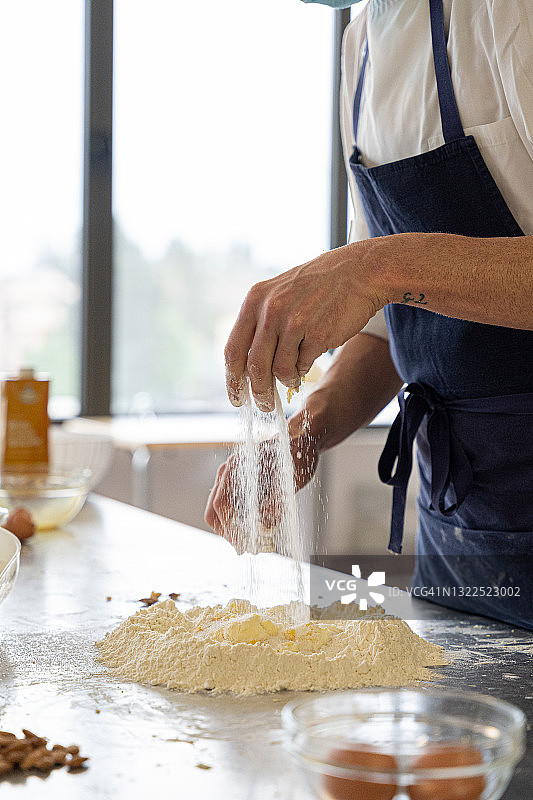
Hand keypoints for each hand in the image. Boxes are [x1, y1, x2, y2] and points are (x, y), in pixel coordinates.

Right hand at [204, 418, 319, 546]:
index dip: (229, 527)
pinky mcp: (239, 482)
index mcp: (238, 466)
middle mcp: (230, 470)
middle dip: (227, 532)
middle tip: (244, 547)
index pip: (221, 503)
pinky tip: (253, 530)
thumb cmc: (297, 453)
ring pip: (220, 508)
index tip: (242, 542)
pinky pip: (230, 504)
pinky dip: (237, 520)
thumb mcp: (292, 479)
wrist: (301, 439)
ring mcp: (232, 476)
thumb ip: (277, 503)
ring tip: (251, 542)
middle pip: (214, 509)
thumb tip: (264, 527)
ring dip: (232, 528)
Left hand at [224, 242, 379, 411]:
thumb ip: (259, 323)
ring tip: (293, 376)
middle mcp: (271, 311)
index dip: (233, 379)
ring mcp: (295, 322)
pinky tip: (309, 358)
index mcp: (255, 300)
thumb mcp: (278, 293)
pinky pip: (303, 366)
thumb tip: (246, 367)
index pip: (233, 350)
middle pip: (255, 368)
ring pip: (279, 371)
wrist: (357, 272)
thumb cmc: (316, 286)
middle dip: (258, 393)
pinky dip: (304, 369)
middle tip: (264, 405)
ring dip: (286, 380)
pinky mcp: (319, 335)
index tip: (237, 396)